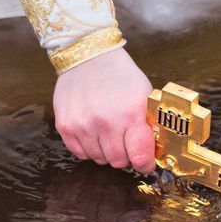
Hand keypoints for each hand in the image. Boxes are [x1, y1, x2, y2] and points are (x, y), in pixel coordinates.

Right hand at [53, 48, 155, 172]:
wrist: (89, 57)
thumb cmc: (121, 77)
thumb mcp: (144, 96)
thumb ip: (150, 125)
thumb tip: (155, 152)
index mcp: (130, 114)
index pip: (139, 157)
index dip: (144, 164)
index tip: (145, 162)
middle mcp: (105, 122)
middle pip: (118, 161)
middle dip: (125, 155)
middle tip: (126, 142)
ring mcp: (83, 125)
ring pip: (99, 159)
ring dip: (106, 151)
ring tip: (109, 132)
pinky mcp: (65, 126)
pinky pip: (80, 154)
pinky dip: (89, 148)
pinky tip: (94, 133)